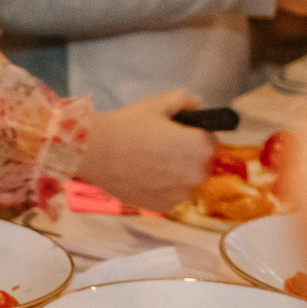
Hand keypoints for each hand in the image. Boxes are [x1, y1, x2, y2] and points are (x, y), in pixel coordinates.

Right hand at [75, 87, 214, 210]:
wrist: (94, 151)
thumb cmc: (127, 125)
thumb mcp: (157, 103)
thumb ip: (184, 100)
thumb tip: (196, 104)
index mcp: (201, 147)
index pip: (211, 142)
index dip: (195, 137)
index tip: (178, 136)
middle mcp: (197, 174)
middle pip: (201, 165)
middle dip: (187, 158)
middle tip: (161, 149)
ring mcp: (180, 195)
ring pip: (186, 183)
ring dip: (176, 176)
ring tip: (151, 165)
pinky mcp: (163, 207)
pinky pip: (170, 197)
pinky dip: (161, 189)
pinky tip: (143, 177)